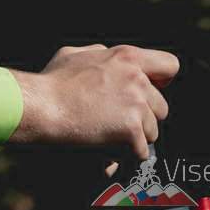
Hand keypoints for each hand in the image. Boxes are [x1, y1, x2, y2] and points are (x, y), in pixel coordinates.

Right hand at [9, 44, 176, 158]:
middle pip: (161, 107)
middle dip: (142, 116)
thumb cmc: (51, 82)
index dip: (161, 81)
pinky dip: (123, 156)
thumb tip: (107, 57)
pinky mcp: (131, 131)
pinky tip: (104, 147)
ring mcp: (136, 106)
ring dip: (133, 138)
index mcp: (127, 57)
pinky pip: (140, 152)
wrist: (40, 105)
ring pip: (152, 132)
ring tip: (105, 134)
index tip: (150, 90)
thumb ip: (99, 54)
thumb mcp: (74, 54)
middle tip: (114, 119)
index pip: (169, 65)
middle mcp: (137, 79)